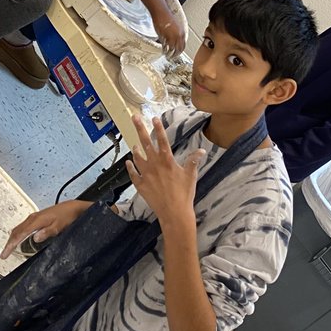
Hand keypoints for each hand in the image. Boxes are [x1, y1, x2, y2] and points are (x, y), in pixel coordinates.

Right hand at [1, 201, 88, 258]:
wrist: (72, 208)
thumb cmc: (67, 216)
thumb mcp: (58, 226)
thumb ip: (47, 232)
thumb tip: (35, 238)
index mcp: (37, 220)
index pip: (20, 234)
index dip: (11, 244)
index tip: (5, 253)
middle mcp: (33, 218)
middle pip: (16, 231)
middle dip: (9, 243)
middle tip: (4, 254)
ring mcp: (34, 217)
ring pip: (18, 228)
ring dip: (12, 238)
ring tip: (8, 249)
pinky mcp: (36, 218)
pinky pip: (22, 227)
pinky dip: (18, 234)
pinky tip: (18, 239)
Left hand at [126, 114, 204, 228]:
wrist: (174, 212)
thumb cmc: (184, 194)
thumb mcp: (191, 175)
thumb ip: (194, 160)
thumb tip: (201, 150)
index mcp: (167, 160)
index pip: (162, 140)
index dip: (158, 128)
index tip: (154, 118)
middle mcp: (154, 164)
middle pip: (145, 143)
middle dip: (140, 129)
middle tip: (134, 117)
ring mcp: (146, 174)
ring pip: (137, 157)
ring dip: (135, 150)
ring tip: (134, 145)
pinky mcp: (140, 185)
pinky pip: (133, 174)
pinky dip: (130, 167)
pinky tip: (128, 163)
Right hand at [156, 12, 185, 57]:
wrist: (161, 12)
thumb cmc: (168, 17)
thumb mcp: (176, 27)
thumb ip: (177, 35)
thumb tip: (176, 42)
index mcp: (183, 33)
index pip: (183, 46)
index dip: (180, 51)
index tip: (177, 53)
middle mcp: (178, 36)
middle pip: (178, 49)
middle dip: (175, 55)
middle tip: (172, 57)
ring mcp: (171, 37)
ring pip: (172, 49)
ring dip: (169, 54)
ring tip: (167, 56)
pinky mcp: (164, 37)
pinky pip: (165, 46)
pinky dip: (164, 50)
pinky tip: (163, 51)